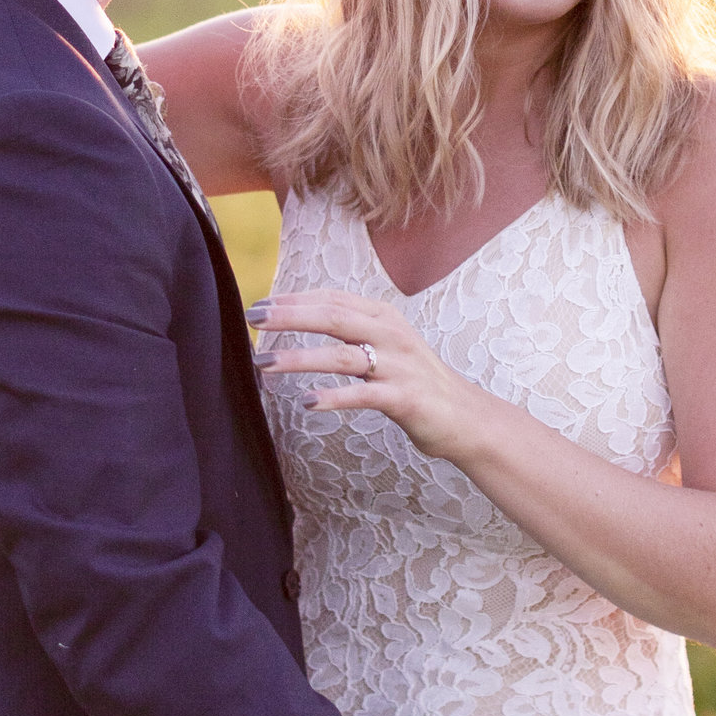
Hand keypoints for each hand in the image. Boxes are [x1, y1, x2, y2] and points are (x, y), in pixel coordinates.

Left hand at [250, 289, 487, 470]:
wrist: (463, 416)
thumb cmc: (413, 380)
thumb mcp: (384, 345)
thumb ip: (350, 331)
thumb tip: (298, 318)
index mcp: (383, 316)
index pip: (332, 298)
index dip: (294, 300)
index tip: (258, 305)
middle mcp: (390, 334)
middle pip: (333, 317)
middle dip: (289, 317)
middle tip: (252, 319)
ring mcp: (398, 366)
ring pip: (341, 356)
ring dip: (299, 358)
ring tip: (264, 364)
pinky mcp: (404, 398)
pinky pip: (363, 395)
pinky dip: (334, 397)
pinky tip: (307, 402)